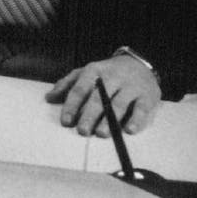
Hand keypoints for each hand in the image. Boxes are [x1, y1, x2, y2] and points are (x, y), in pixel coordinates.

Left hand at [45, 54, 160, 136]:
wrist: (140, 63)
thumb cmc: (107, 73)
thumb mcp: (86, 72)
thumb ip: (67, 84)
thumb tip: (49, 98)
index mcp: (94, 70)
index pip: (80, 89)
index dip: (72, 105)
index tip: (65, 121)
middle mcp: (113, 77)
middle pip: (99, 97)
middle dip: (89, 115)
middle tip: (82, 130)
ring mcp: (131, 86)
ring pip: (119, 104)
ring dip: (110, 120)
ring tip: (101, 133)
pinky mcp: (147, 96)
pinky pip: (141, 109)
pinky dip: (136, 119)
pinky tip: (129, 130)